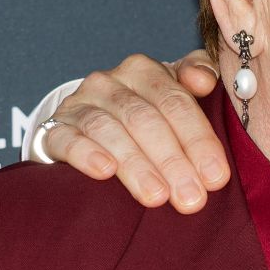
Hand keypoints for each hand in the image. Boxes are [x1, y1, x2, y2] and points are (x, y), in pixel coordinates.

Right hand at [42, 50, 225, 212]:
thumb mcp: (173, 94)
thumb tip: (205, 80)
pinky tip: (105, 172)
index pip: (176, 102)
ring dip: (137, 166)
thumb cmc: (143, 113)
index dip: (199, 140)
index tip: (216, 177)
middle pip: (146, 119)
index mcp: (144, 70)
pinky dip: (87, 154)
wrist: (84, 126)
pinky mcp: (54, 128)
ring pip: (110, 130)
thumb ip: (198, 77)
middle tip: (191, 198)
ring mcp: (79, 104)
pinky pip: (67, 139)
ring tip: (157, 197)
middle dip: (172, 161)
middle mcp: (110, 82)